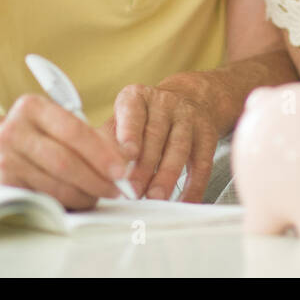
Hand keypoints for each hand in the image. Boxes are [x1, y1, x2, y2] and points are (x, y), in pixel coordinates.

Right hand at [0, 95, 131, 209]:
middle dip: (97, 178)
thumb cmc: (28, 133)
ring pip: (55, 184)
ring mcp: (5, 160)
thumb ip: (85, 134)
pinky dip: (66, 202)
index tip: (123, 168)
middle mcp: (14, 131)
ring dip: (85, 194)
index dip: (102, 152)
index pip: (74, 130)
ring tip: (101, 195)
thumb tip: (124, 157)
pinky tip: (79, 200)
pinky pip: (43, 197)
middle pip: (66, 161)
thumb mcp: (50, 121)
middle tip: (118, 188)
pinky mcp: (2, 185)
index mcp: (32, 107)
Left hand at [104, 83, 221, 201]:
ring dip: (166, 175)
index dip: (130, 133)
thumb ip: (108, 140)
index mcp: (137, 97)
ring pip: (179, 147)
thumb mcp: (123, 119)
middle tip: (133, 190)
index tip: (127, 155)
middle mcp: (164, 103)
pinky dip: (194, 186)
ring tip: (155, 198)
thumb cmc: (145, 118)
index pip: (133, 112)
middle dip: (144, 166)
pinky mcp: (207, 135)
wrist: (189, 98)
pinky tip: (184, 202)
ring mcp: (188, 117)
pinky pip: (202, 163)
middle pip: (155, 135)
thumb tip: (92, 170)